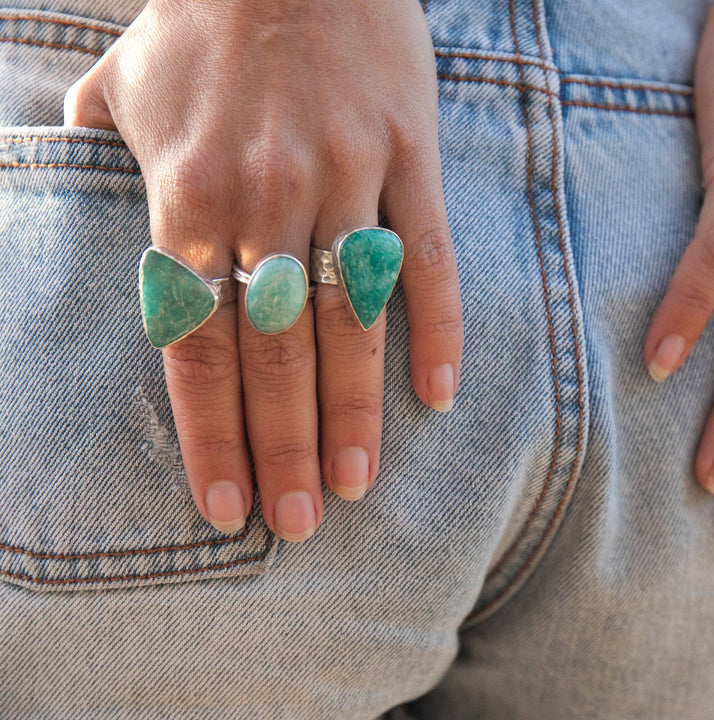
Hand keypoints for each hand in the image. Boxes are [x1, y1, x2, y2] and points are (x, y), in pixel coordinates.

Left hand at [65, 0, 462, 540]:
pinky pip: (430, 256)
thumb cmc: (205, 19)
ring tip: (355, 484)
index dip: (210, 431)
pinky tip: (440, 394)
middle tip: (297, 523)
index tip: (224, 503)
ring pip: (351, 317)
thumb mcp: (127, 82)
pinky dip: (436, 329)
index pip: (195, 341)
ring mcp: (346, 176)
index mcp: (188, 191)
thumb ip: (98, 148)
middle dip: (283, 446)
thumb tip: (70, 180)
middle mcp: (266, 196)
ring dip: (353, 411)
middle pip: (275, 350)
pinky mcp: (410, 153)